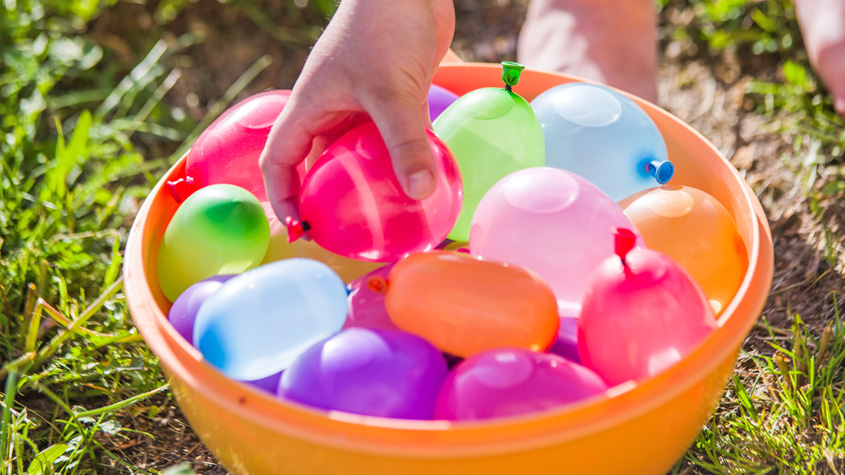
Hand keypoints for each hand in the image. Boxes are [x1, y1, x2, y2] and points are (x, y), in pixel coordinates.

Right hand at [260, 0, 455, 223]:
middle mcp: (331, 110)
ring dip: (367, 182)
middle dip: (327, 199)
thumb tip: (420, 194)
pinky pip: (390, 139)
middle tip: (347, 232)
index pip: (279, 161)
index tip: (302, 228)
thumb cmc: (385, 27)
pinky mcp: (392, 98)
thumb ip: (404, 143)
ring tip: (385, 217)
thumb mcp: (391, 92)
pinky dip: (400, 159)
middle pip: (318, 164)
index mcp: (310, 107)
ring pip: (356, 154)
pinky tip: (419, 182)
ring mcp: (361, 104)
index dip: (283, 197)